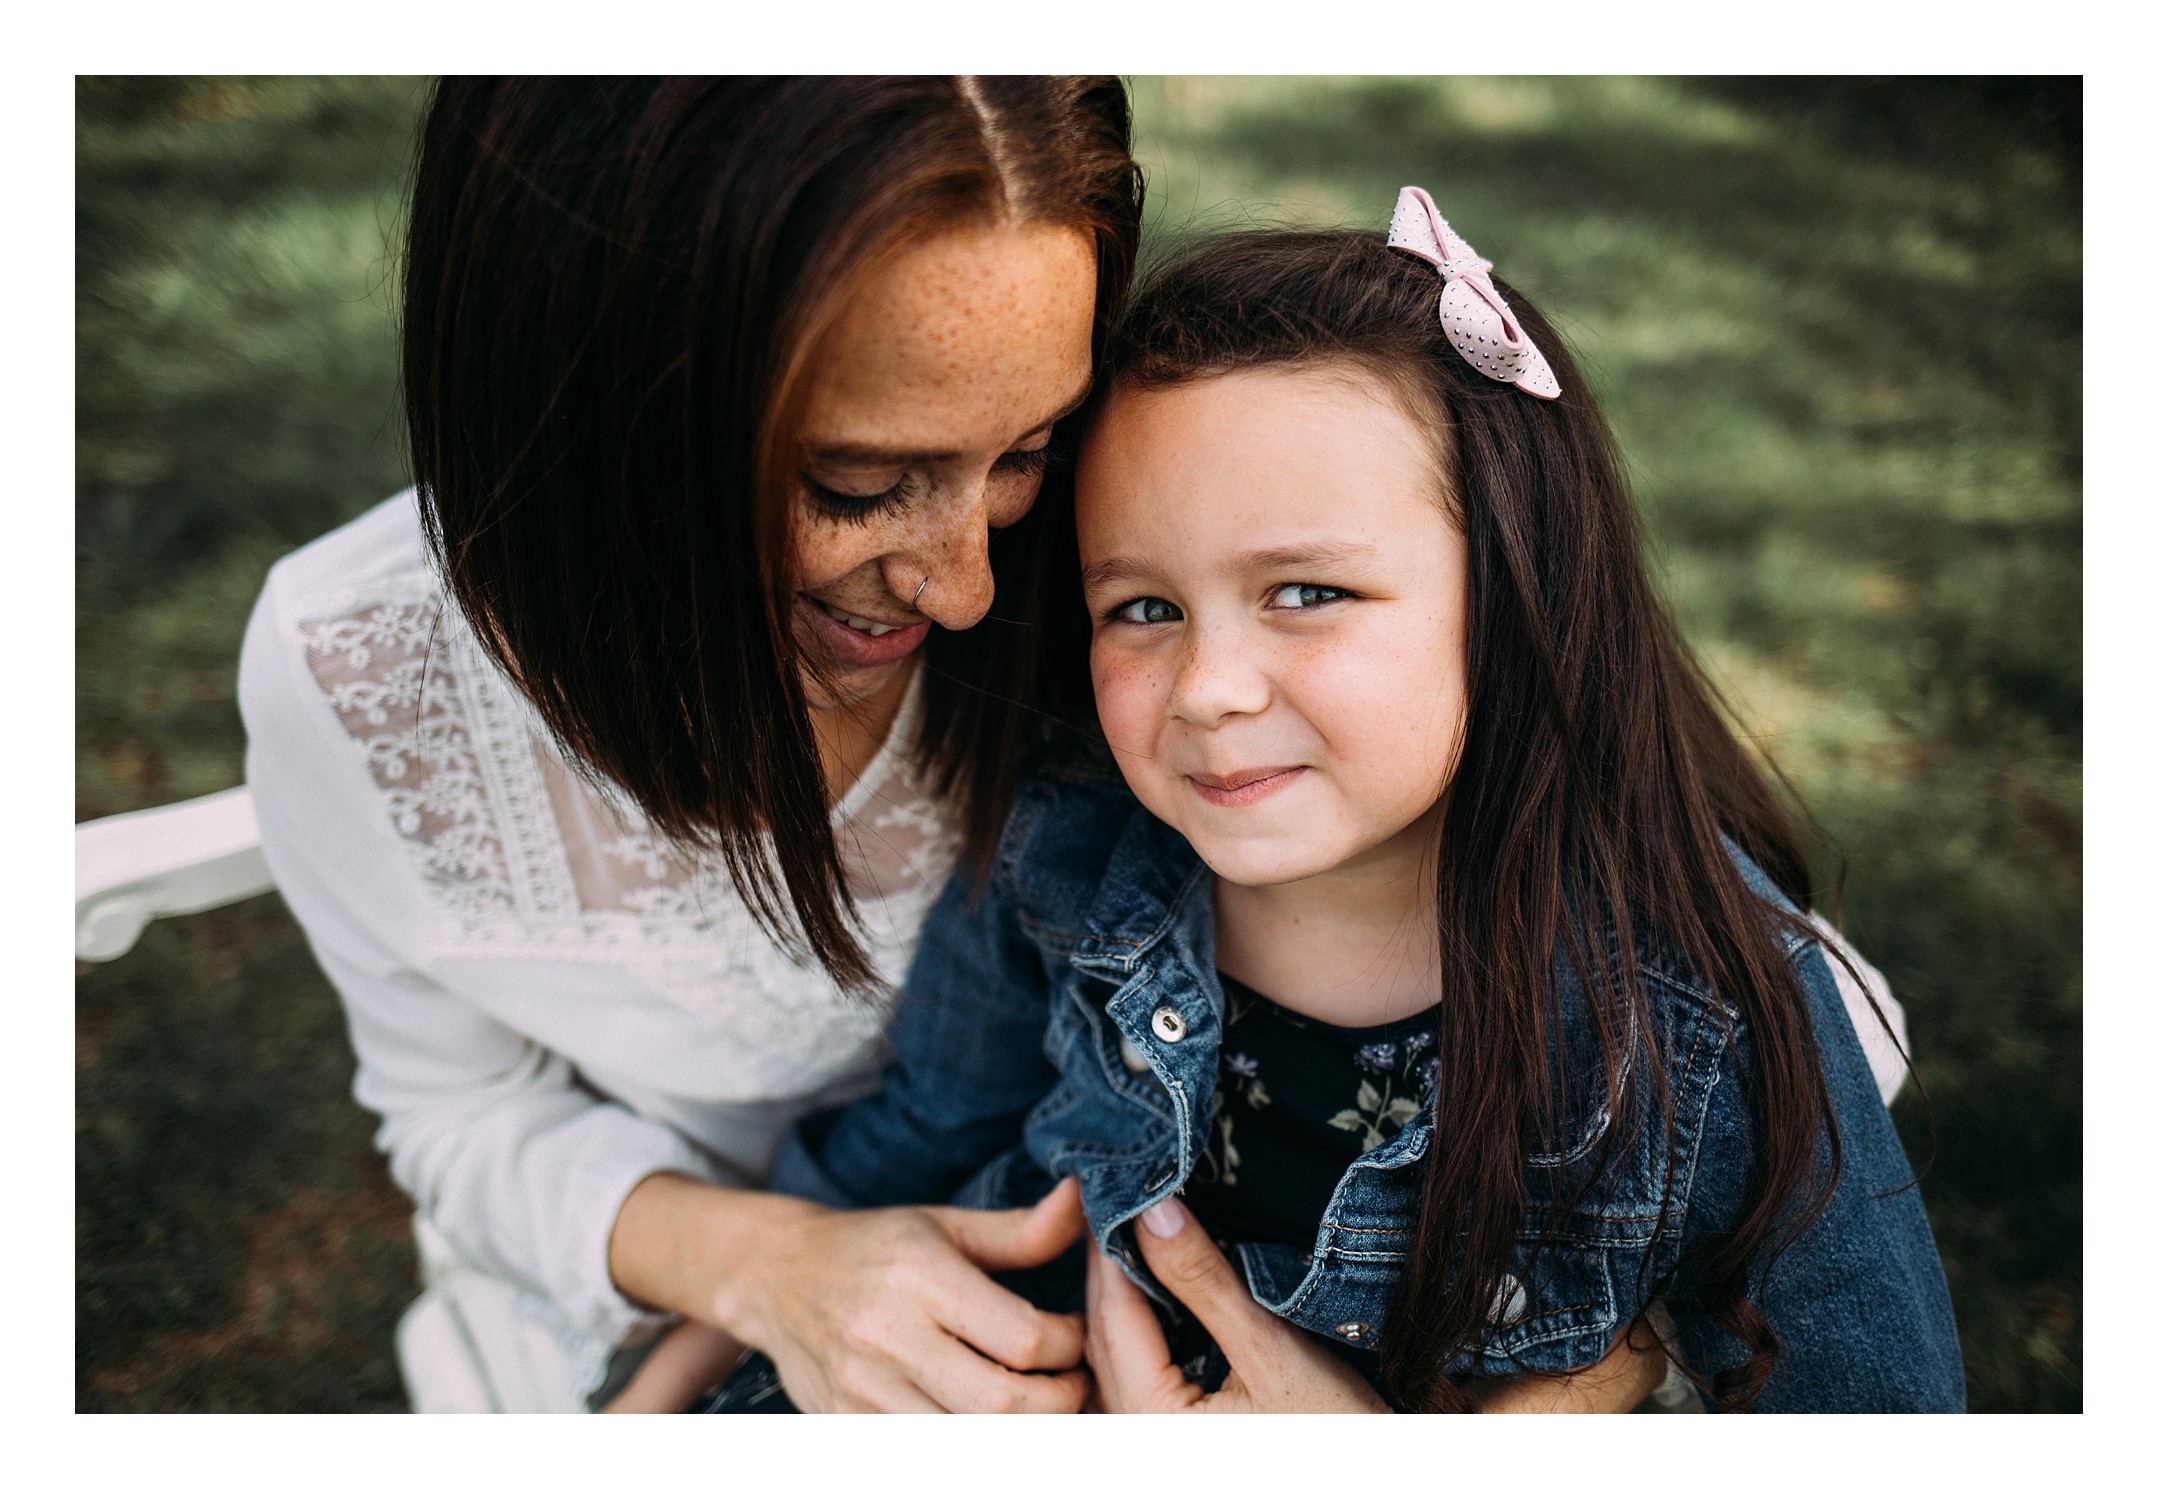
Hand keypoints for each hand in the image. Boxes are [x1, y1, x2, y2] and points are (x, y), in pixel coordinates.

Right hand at [614, 1174, 1092, 1412]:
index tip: (1077, 1338)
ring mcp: (861, 1389)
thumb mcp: (946, 1224)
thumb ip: (1022, 1229)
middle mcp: (886, 1333)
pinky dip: (966, 1447)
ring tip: (1038, 1407)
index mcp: (920, 1274)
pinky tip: (986, 1424)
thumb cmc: (875, 1246)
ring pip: (964, 1442)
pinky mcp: (844, 1425)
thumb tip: (1082, 1201)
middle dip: (1056, 1402)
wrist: (775, 1275)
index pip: (1023, 1337)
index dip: (1070, 1347)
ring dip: (1018, 1433)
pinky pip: (920, 1454)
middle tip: (1072, 1384)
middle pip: (1000, 1404)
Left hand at [1083, 1195, 1389, 1412]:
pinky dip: (1146, 1328)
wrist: (1377, 1472)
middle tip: (1121, 1198)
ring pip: (1120, 1353)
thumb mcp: (1272, 1350)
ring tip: (1139, 1234)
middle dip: (1112, 1266)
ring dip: (1127, 1296)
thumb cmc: (1333, 1434)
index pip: (1112, 1313)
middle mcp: (1137, 1434)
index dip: (1110, 1247)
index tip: (1112, 1190)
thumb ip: (1206, 1282)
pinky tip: (1162, 1292)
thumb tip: (1155, 1210)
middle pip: (1107, 1333)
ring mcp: (1153, 1438)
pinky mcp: (1176, 1436)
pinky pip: (1140, 1374)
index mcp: (1149, 1420)